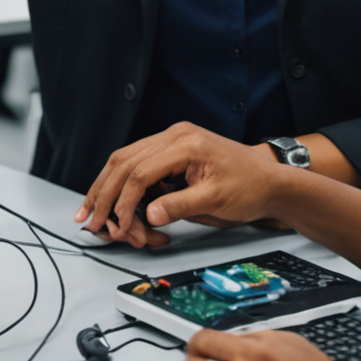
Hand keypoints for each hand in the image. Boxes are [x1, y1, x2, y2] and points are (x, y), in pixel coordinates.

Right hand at [75, 122, 284, 247]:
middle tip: (90, 220)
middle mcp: (174, 135)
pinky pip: (136, 164)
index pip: (140, 171)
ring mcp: (171, 141)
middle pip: (124, 162)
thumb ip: (179, 206)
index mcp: (185, 142)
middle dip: (103, 194)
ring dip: (105, 187)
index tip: (116, 224)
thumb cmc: (250, 186)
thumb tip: (147, 215)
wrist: (270, 180)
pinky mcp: (170, 152)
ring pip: (124, 161)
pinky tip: (111, 199)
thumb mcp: (215, 200)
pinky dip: (121, 184)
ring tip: (90, 210)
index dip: (124, 201)